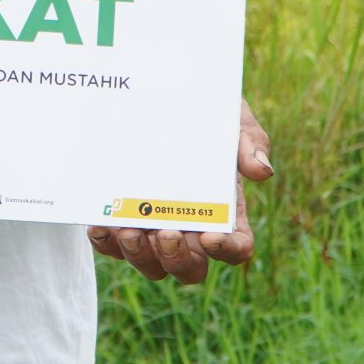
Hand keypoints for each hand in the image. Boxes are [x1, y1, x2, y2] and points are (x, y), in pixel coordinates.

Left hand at [87, 100, 272, 284]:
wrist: (158, 96)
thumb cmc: (205, 112)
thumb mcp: (231, 118)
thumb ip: (250, 141)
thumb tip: (263, 171)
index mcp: (225, 213)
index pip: (236, 247)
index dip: (227, 250)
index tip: (210, 236)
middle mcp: (191, 229)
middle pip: (190, 267)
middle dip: (177, 259)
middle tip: (166, 233)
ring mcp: (154, 229)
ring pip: (151, 265)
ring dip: (139, 255)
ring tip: (129, 229)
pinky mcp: (121, 222)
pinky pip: (113, 247)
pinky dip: (106, 242)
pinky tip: (100, 224)